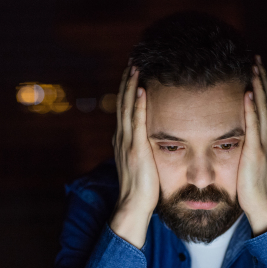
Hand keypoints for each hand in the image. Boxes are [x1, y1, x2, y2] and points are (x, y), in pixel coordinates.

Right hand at [109, 63, 159, 248]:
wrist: (133, 207)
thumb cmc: (141, 189)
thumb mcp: (138, 164)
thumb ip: (138, 149)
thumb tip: (144, 140)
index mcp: (123, 140)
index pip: (123, 108)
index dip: (126, 89)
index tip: (132, 71)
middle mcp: (122, 138)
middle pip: (122, 102)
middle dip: (126, 80)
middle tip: (132, 60)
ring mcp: (128, 143)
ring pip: (127, 108)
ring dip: (131, 86)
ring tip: (135, 66)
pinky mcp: (136, 150)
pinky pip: (137, 123)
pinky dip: (139, 105)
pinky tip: (142, 89)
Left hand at [237, 55, 266, 235]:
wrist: (262, 205)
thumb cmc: (253, 185)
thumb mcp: (249, 159)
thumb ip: (246, 144)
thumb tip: (236, 134)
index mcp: (266, 137)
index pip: (264, 105)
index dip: (261, 85)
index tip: (254, 67)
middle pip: (266, 100)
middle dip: (261, 78)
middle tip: (255, 57)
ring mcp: (264, 143)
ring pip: (262, 108)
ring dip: (258, 86)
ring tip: (253, 66)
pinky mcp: (256, 151)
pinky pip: (254, 125)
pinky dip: (251, 107)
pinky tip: (247, 92)